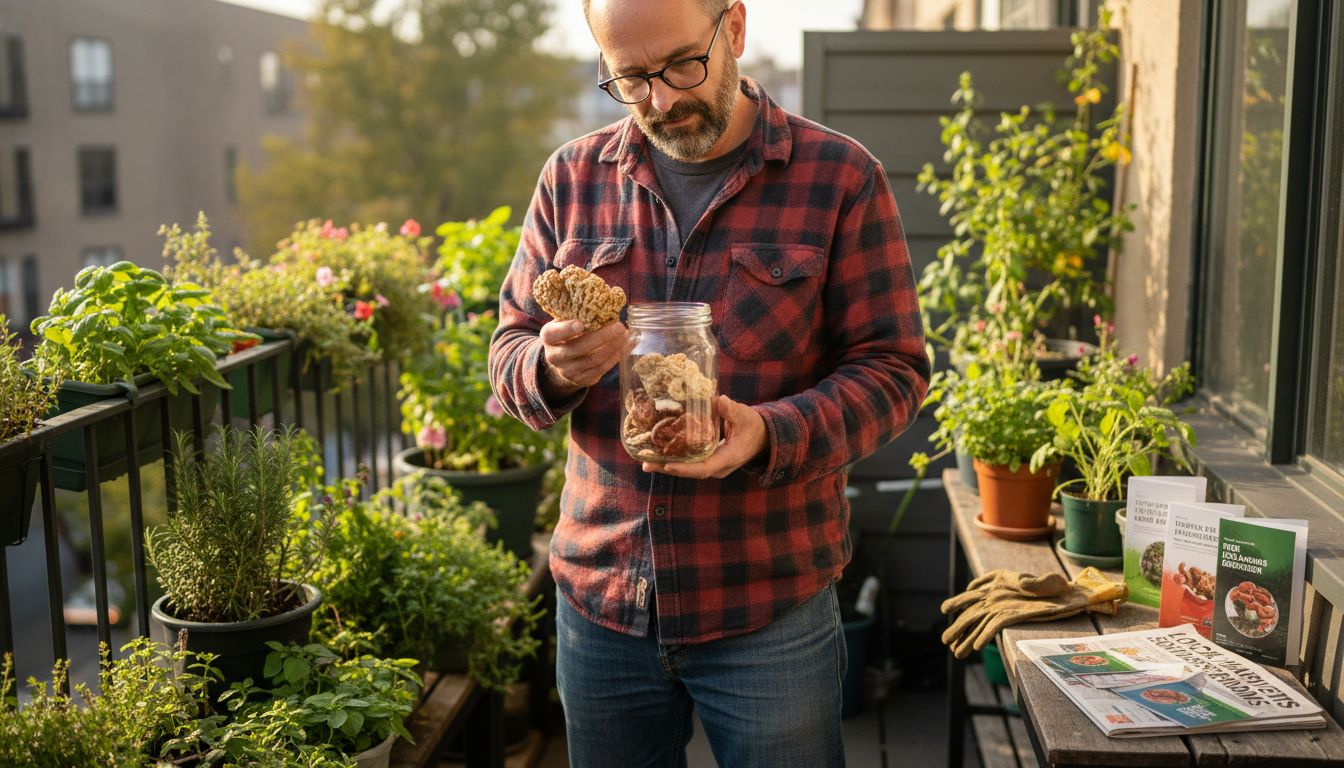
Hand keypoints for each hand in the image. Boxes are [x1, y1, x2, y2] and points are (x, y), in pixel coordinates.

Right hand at [539, 320, 627, 397]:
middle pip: (578, 348)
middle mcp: (554, 356)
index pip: (553, 334)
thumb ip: (577, 315)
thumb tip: (604, 306)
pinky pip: (600, 369)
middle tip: (619, 326)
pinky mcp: (580, 379)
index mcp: (548, 337)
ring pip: (593, 359)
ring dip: (612, 347)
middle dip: (602, 337)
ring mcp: (567, 370)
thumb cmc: (567, 334)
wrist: (563, 361)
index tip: (581, 323)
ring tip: (625, 335)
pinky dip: (614, 357)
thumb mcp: (565, 322)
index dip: (567, 329)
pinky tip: (623, 348)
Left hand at [643, 395, 767, 478]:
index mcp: (729, 457)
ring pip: (687, 468)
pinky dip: (673, 458)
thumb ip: (732, 410)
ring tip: (644, 459)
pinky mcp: (707, 460)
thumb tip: (720, 400)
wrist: (762, 437)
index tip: (668, 465)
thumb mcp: (746, 416)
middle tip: (645, 463)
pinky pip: (689, 462)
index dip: (686, 468)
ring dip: (666, 465)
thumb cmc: (753, 426)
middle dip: (668, 468)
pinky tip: (657, 452)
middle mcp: (718, 466)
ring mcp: (712, 465)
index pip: (704, 468)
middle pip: (690, 472)